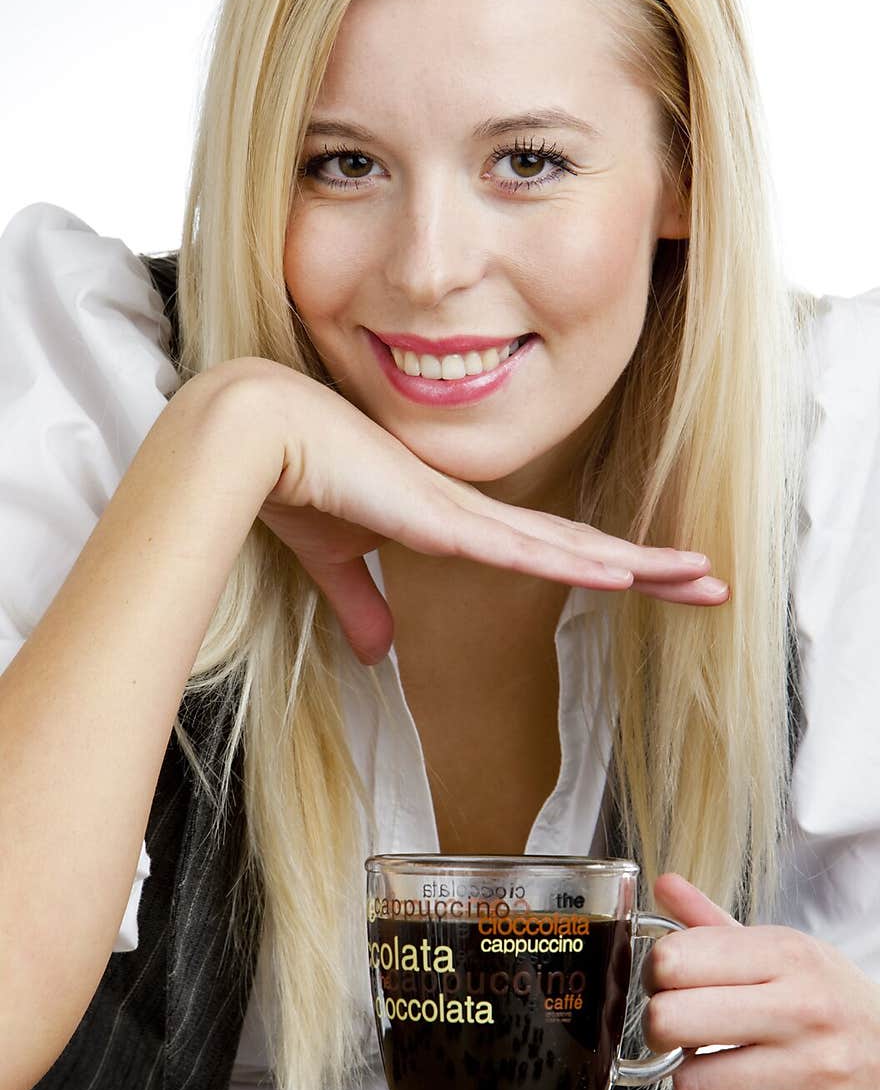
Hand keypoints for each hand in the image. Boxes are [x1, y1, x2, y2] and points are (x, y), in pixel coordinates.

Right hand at [250, 366, 728, 663]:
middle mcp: (475, 512)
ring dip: (640, 566)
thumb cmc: (292, 483)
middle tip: (712, 582)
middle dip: (650, 566)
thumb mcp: (335, 563)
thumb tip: (379, 654)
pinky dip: (575, 562)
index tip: (650, 580)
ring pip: (572, 546)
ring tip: (704, 579)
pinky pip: (521, 549)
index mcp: (454, 519)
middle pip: (580, 546)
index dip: (602, 565)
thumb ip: (362, 606)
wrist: (253, 435)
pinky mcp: (440, 518)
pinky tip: (625, 574)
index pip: (547, 549)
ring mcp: (465, 513)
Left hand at [643, 873, 879, 1089]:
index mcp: (786, 953)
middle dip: (661, 1026)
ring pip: (693, 1082)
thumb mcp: (781, 949)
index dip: (655, 973)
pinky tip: (757, 1089)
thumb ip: (713, 922)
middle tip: (677, 1026)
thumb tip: (664, 884)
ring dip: (696, 1076)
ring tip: (722, 1060)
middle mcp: (803, 1007)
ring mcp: (815, 1069)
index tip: (665, 981)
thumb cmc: (826, 997)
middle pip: (670, 1020)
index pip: (673, 959)